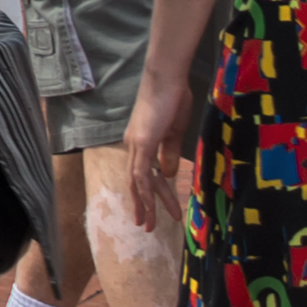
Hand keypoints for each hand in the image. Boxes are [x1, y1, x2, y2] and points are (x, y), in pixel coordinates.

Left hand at [118, 76, 196, 247]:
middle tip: (147, 227)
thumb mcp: (174, 132)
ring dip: (146, 204)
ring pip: (138, 182)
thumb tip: (169, 174)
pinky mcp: (141, 142)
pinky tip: (149, 205)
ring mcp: (135, 144)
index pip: (144, 174)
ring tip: (152, 225)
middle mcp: (133, 146)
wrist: (168, 79)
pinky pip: (141, 171)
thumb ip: (169, 153)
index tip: (151, 212)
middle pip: (137, 182)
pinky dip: (145, 189)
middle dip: (143, 206)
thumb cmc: (173, 99)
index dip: (148, 194)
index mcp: (140, 142)